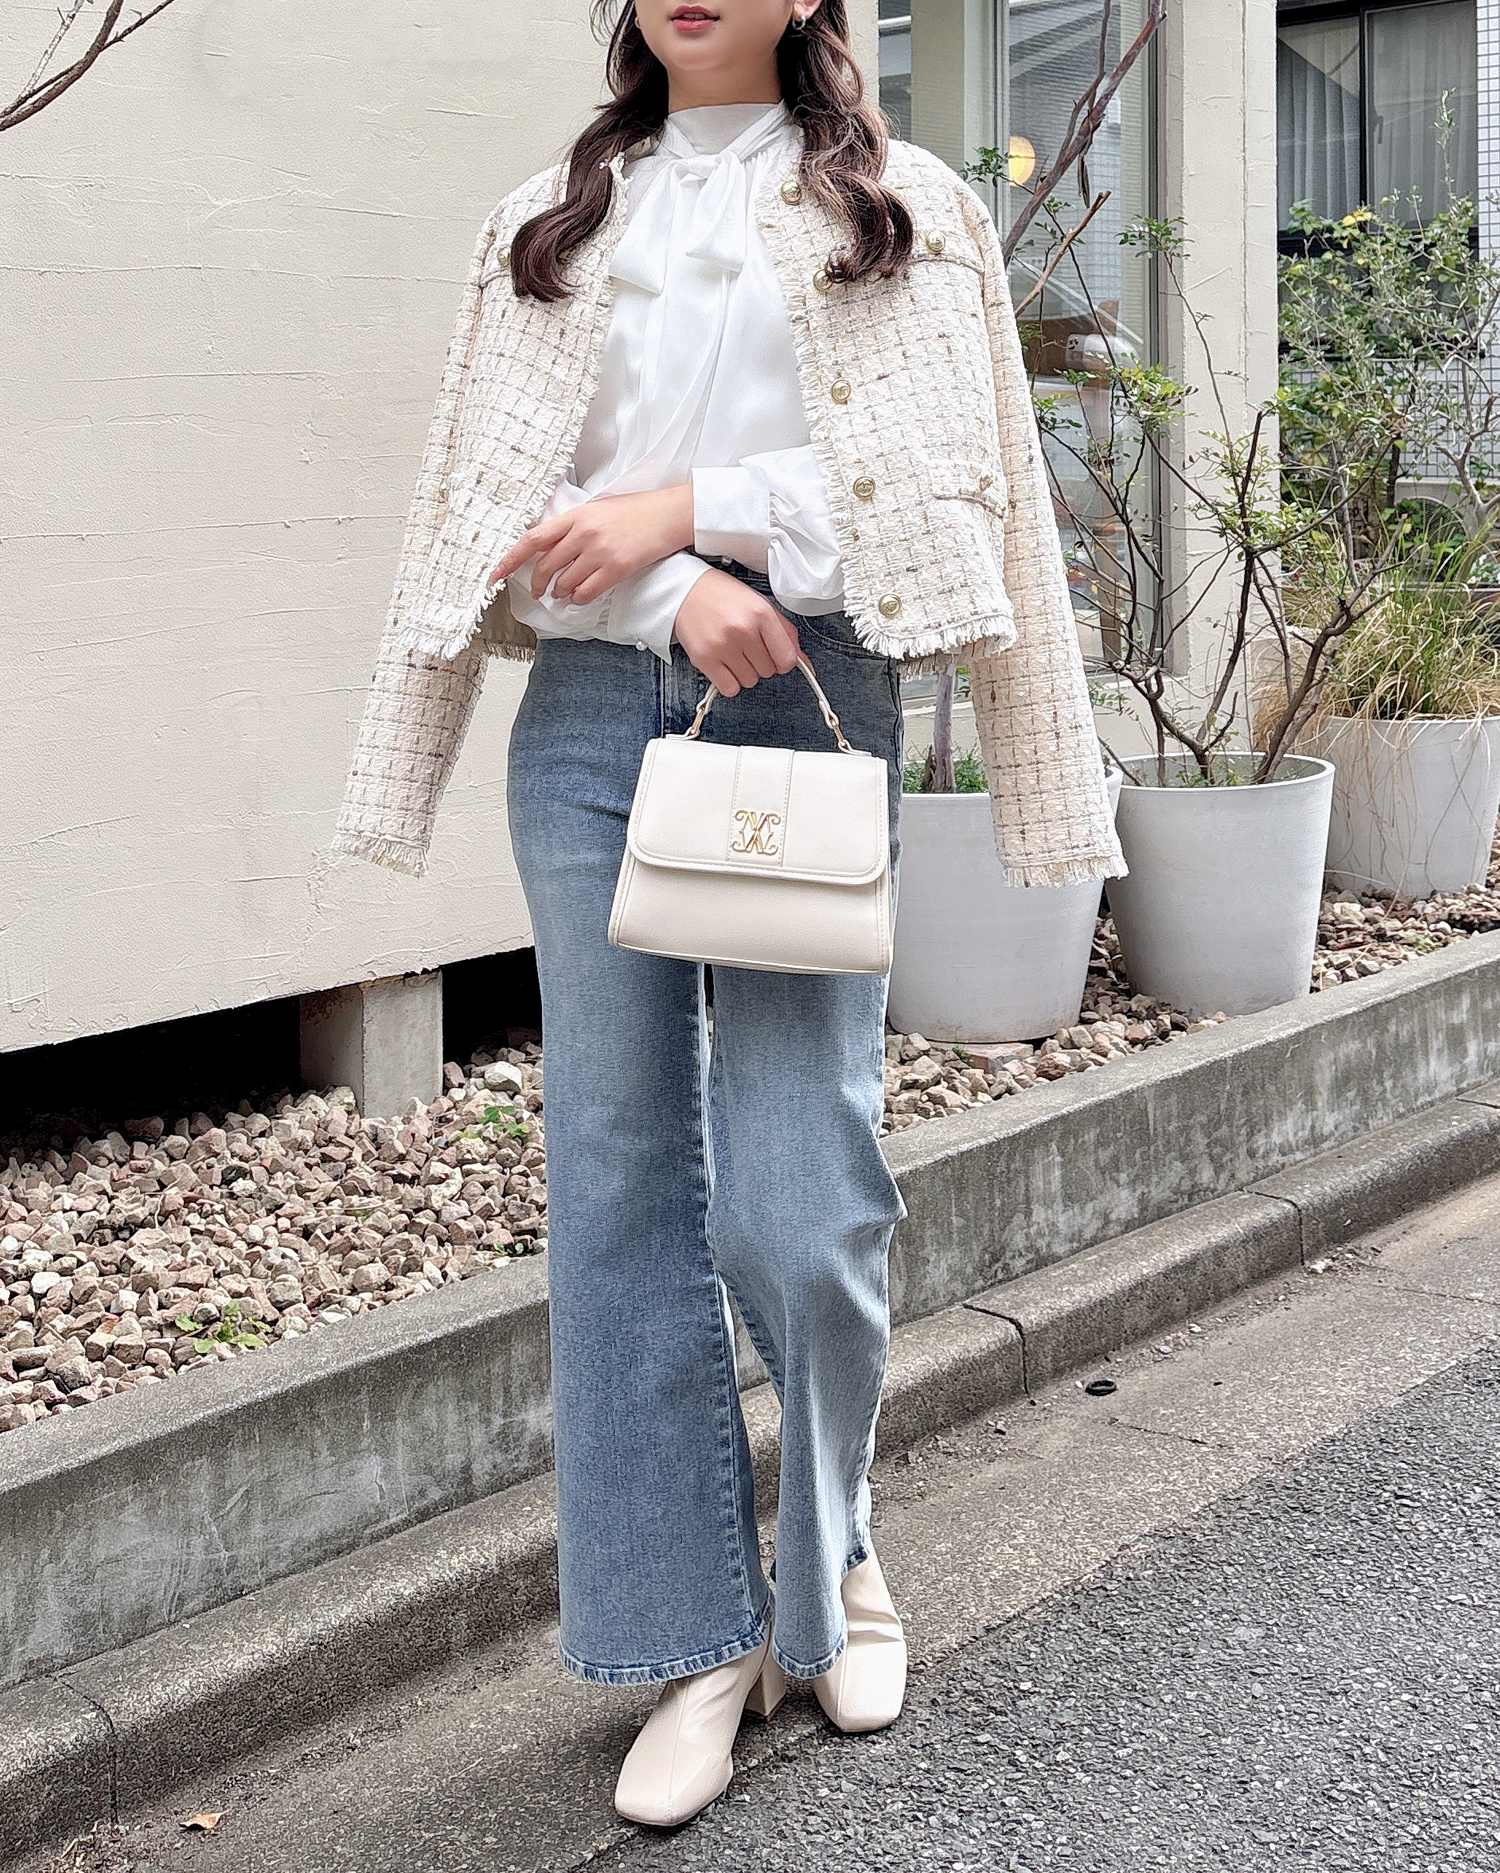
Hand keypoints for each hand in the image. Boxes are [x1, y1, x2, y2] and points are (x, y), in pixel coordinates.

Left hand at [486, 486, 693, 605]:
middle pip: (546, 566)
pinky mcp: (616, 568)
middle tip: (538, 591)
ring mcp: (600, 552)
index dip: (509, 559)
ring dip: (560, 592)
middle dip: (538, 583)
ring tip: (563, 592)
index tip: (494, 575)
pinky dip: (578, 598)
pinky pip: (586, 592)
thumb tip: (550, 543)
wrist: (667, 515)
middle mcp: (583, 533)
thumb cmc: (634, 511)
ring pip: (565, 582)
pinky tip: (579, 596)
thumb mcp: (597, 508)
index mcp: (575, 515)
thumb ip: (573, 524)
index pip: (532, 539)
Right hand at [673, 569, 800, 696]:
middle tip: (747, 646)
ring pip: (749, 682)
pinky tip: (724, 663)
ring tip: (733, 651)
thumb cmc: (723, 596)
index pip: (787, 659)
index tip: (775, 656)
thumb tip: (802, 660)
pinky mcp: (704, 659)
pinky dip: (729, 681)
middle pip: (768, 672)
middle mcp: (743, 630)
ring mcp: (722, 646)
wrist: (684, 591)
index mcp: (761, 613)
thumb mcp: (760, 604)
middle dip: (761, 662)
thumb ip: (784, 632)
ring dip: (744, 672)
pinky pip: (729, 688)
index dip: (783, 661)